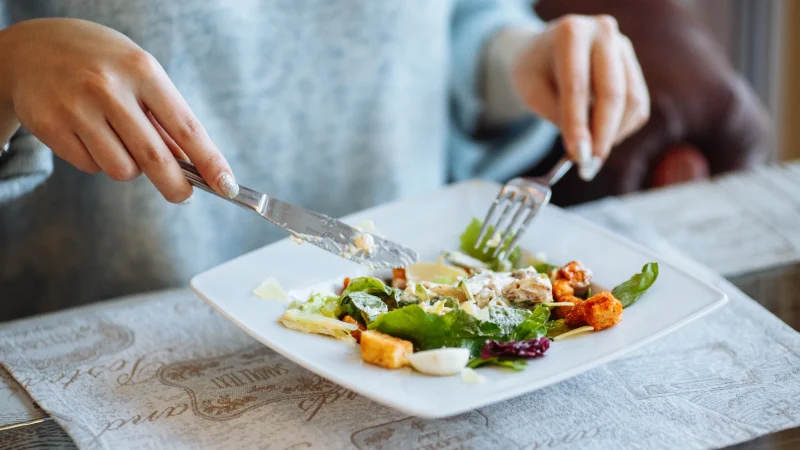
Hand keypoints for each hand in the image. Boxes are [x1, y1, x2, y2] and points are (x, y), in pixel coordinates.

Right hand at [0, 18, 237, 201]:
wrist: (32, 47)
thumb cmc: (103, 65)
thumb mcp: (139, 76)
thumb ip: (164, 118)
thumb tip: (193, 166)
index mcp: (143, 71)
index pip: (186, 127)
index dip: (210, 162)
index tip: (227, 186)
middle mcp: (109, 87)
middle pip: (155, 158)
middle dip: (176, 186)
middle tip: (183, 194)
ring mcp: (77, 107)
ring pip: (122, 169)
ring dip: (129, 168)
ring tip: (118, 140)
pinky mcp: (50, 126)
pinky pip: (91, 166)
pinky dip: (97, 160)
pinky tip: (87, 133)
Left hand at [512, 15, 649, 180]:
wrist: (543, 50)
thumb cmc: (534, 71)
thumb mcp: (530, 91)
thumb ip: (557, 116)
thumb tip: (584, 150)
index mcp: (570, 33)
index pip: (577, 86)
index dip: (578, 125)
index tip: (578, 157)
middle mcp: (603, 33)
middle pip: (612, 93)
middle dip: (601, 136)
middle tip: (589, 167)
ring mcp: (623, 47)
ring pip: (632, 102)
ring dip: (613, 135)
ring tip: (590, 153)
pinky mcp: (633, 65)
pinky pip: (637, 105)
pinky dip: (621, 128)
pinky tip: (599, 135)